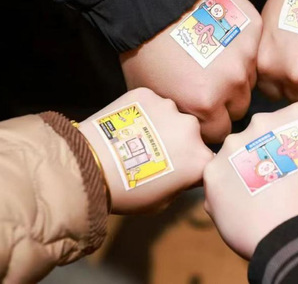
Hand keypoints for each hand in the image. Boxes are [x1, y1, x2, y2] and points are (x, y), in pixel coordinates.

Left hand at [78, 88, 213, 213]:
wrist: (89, 167)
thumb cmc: (126, 191)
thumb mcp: (164, 201)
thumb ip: (182, 182)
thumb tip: (184, 172)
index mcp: (199, 158)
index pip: (208, 159)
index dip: (196, 166)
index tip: (182, 170)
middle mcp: (190, 128)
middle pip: (192, 134)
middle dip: (179, 142)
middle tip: (156, 154)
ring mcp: (168, 108)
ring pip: (172, 115)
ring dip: (162, 124)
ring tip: (137, 139)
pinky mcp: (146, 95)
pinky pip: (151, 102)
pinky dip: (142, 111)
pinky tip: (128, 126)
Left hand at [120, 0, 261, 143]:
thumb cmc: (145, 46)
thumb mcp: (151, 92)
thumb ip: (179, 112)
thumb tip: (190, 122)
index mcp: (205, 104)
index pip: (220, 132)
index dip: (209, 124)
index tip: (201, 112)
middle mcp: (231, 83)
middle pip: (239, 108)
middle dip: (225, 102)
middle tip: (209, 84)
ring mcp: (246, 56)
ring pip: (249, 80)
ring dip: (236, 76)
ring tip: (215, 61)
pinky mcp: (253, 31)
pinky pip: (253, 52)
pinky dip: (240, 50)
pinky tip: (222, 41)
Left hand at [203, 102, 297, 258]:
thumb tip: (292, 149)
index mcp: (294, 116)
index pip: (285, 125)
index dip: (288, 150)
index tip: (294, 169)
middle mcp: (261, 121)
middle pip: (257, 138)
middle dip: (262, 158)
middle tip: (274, 186)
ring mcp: (234, 145)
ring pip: (234, 158)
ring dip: (241, 174)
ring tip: (259, 202)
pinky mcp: (213, 171)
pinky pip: (218, 179)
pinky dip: (227, 194)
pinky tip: (245, 210)